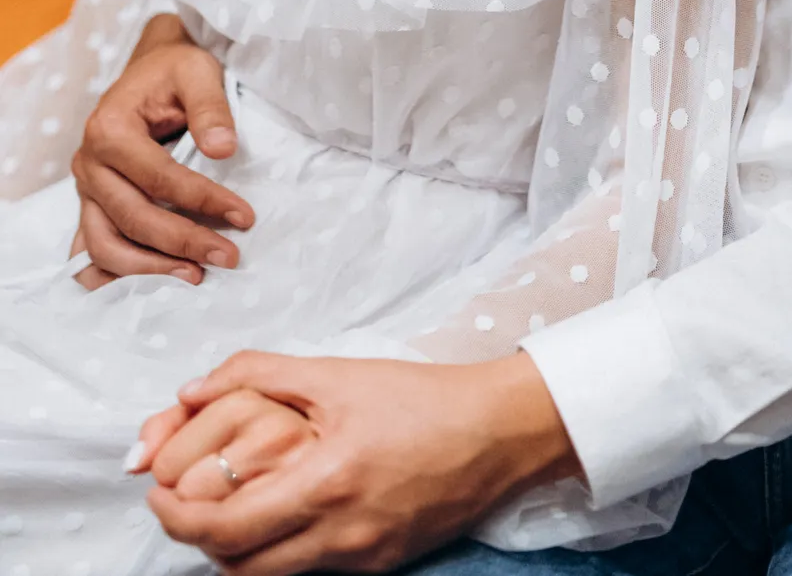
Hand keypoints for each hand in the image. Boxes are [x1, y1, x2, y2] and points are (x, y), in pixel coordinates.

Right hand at [70, 27, 253, 285]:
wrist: (151, 68)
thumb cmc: (175, 70)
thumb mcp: (197, 72)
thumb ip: (210, 108)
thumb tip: (223, 150)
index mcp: (109, 129)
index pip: (159, 179)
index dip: (203, 201)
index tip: (245, 217)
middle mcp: (89, 163)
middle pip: (133, 218)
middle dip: (182, 243)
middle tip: (228, 257)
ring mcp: (86, 188)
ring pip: (106, 244)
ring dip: (149, 268)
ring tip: (196, 276)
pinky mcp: (92, 204)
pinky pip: (93, 248)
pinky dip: (115, 272)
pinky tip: (148, 286)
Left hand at [139, 349, 581, 573]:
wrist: (497, 432)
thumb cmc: (420, 396)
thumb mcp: (338, 372)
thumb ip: (258, 374)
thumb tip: (191, 390)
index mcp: (325, 482)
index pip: (222, 528)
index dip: (175, 516)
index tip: (157, 489)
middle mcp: (339, 534)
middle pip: (235, 566)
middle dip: (194, 537)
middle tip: (180, 502)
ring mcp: (360, 558)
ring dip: (233, 550)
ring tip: (225, 507)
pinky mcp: (378, 566)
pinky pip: (308, 571)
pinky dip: (278, 551)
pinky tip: (279, 514)